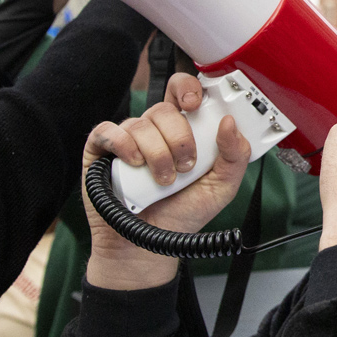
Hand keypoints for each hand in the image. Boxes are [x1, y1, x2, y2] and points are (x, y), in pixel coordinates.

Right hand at [81, 73, 250, 289]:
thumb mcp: (221, 189)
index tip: (196, 106)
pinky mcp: (101, 152)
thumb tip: (230, 123)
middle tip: (186, 165)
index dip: (189, 90)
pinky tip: (135, 165)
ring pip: (140, 125)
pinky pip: (108, 132)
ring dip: (157, 154)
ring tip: (163, 181)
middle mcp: (154, 131)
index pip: (183, 93)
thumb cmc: (183, 215)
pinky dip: (124, 145)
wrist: (149, 246)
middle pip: (164, 109)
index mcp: (182, 130)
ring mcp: (127, 139)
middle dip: (179, 138)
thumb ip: (235, 157)